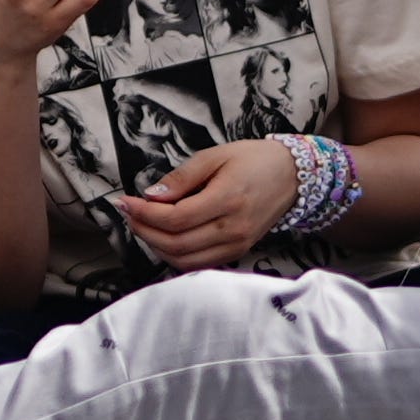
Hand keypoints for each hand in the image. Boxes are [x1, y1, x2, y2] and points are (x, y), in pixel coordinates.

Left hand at [119, 139, 300, 271]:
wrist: (294, 176)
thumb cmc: (254, 160)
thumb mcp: (216, 155)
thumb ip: (182, 177)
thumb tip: (151, 196)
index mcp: (228, 200)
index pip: (175, 218)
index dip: (144, 213)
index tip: (126, 201)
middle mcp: (233, 229)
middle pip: (175, 243)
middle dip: (144, 230)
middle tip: (130, 213)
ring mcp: (237, 245)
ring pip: (184, 260)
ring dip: (156, 246)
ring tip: (143, 226)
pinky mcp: (238, 252)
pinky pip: (198, 264)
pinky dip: (175, 256)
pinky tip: (165, 239)